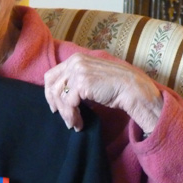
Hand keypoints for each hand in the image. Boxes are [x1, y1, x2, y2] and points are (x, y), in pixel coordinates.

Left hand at [44, 53, 163, 133]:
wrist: (132, 89)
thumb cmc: (114, 86)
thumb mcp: (90, 78)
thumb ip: (75, 81)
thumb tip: (60, 96)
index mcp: (75, 59)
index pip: (51, 75)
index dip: (49, 92)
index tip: (54, 105)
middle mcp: (75, 62)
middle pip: (52, 86)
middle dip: (55, 104)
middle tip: (62, 117)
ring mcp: (78, 71)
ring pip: (59, 96)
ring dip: (65, 114)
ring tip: (73, 124)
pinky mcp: (82, 83)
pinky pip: (69, 103)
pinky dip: (72, 116)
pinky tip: (79, 123)